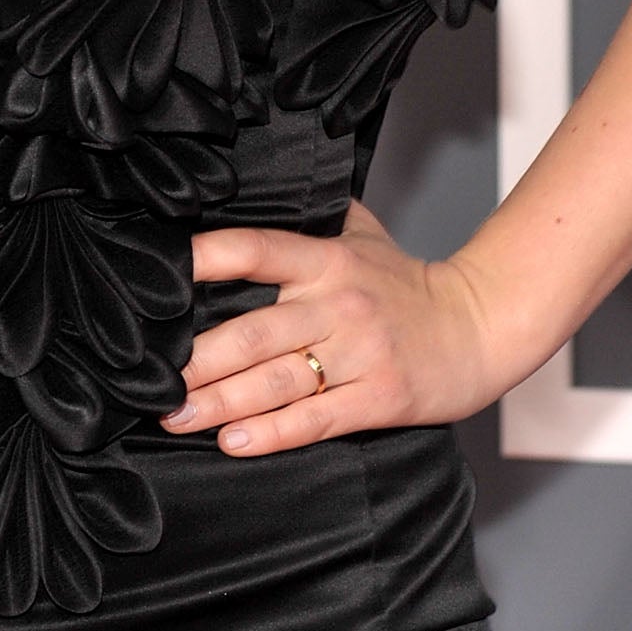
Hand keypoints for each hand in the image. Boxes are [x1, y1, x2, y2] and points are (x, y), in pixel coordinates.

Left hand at [162, 205, 504, 454]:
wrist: (482, 326)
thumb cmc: (408, 283)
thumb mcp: (364, 234)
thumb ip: (311, 217)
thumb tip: (251, 188)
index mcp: (327, 259)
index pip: (257, 250)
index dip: (207, 257)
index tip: (160, 273)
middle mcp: (339, 303)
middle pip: (254, 332)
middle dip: (196, 361)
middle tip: (149, 380)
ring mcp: (360, 353)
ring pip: (276, 381)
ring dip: (219, 403)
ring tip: (175, 415)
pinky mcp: (379, 398)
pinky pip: (316, 419)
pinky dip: (271, 433)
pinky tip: (234, 442)